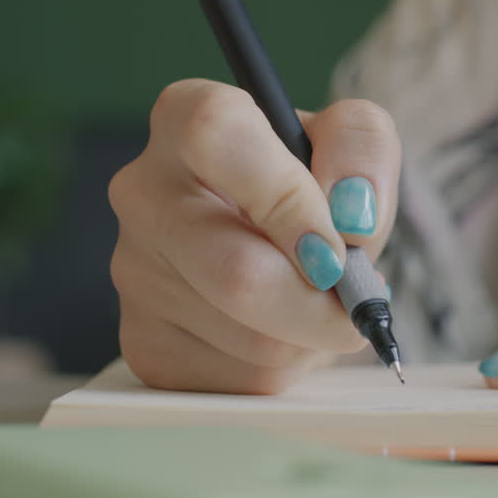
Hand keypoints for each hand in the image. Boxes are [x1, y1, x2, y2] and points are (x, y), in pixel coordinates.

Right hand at [109, 79, 400, 393]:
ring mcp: (134, 272)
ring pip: (251, 337)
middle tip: (358, 300)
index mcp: (186, 119)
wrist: (277, 250)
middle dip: (319, 302)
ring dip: (311, 335)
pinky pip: (241, 378)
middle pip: (236, 271)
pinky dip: (290, 366)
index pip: (217, 137)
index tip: (336, 245)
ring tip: (316, 304)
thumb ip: (362, 148)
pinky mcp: (145, 343)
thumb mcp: (346, 145)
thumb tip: (354, 213)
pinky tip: (286, 331)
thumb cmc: (310, 188)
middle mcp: (144, 191)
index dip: (287, 197)